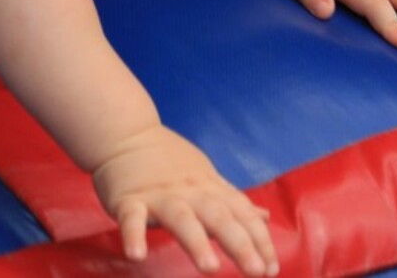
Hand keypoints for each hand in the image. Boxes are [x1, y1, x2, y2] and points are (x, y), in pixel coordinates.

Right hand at [93, 123, 278, 275]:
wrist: (125, 132)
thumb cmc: (168, 161)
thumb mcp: (206, 177)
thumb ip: (233, 200)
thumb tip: (264, 217)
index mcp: (209, 188)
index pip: (241, 213)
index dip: (259, 240)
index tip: (272, 268)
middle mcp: (189, 192)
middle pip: (218, 216)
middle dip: (240, 244)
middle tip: (257, 271)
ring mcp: (159, 196)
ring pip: (181, 218)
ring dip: (196, 242)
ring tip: (210, 268)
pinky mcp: (128, 200)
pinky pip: (131, 219)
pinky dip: (133, 235)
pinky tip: (137, 254)